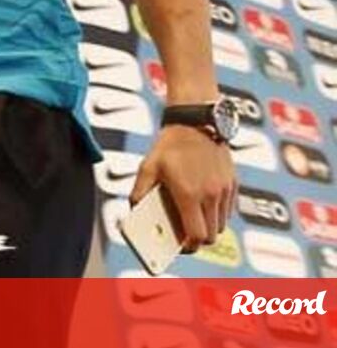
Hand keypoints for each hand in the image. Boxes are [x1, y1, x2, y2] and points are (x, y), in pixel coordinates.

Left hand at [130, 125, 237, 252]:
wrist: (196, 122)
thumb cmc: (170, 145)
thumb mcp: (147, 167)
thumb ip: (139, 192)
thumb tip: (135, 212)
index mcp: (189, 194)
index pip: (196, 236)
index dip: (189, 246)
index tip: (179, 246)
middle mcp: (210, 195)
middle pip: (211, 236)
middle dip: (198, 239)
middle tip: (184, 234)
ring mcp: (224, 190)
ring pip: (222, 225)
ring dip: (209, 227)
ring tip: (192, 220)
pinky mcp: (233, 183)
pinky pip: (228, 210)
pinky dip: (217, 214)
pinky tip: (202, 205)